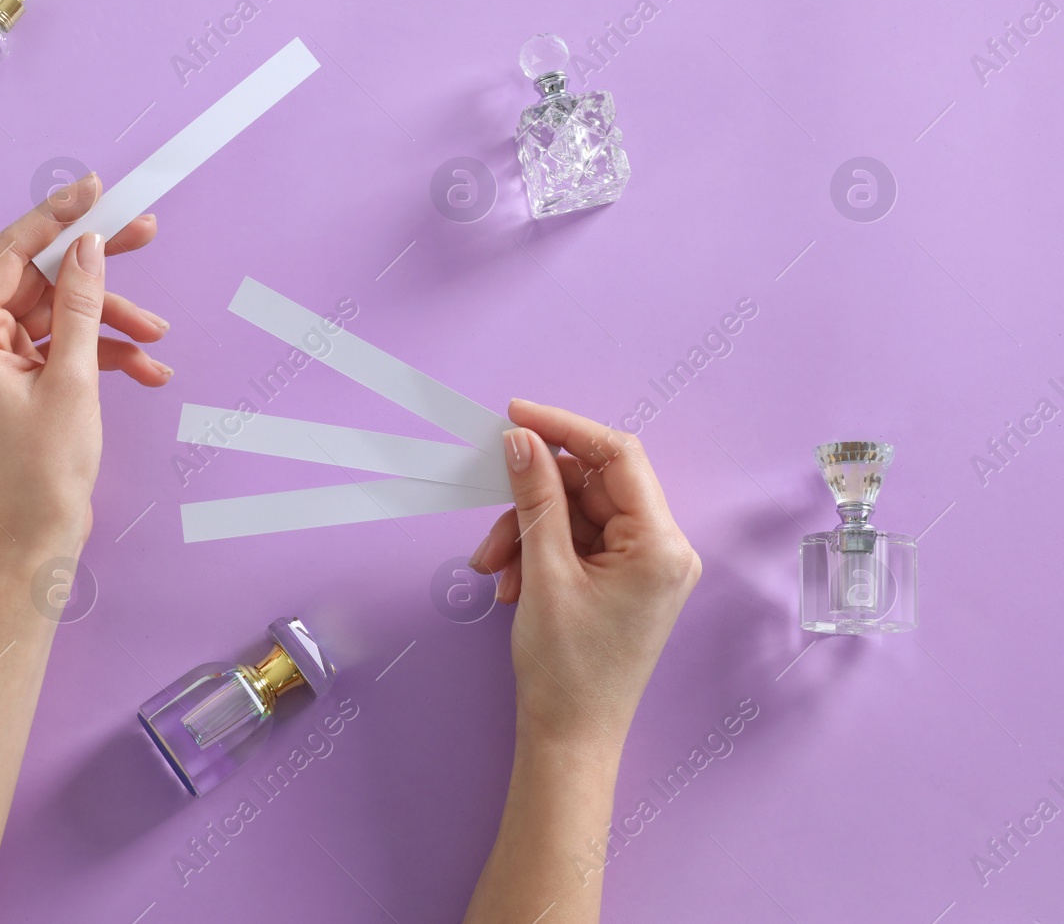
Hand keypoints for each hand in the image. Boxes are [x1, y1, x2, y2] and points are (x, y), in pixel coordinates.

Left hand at [0, 175, 171, 559]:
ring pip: (59, 315)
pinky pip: (62, 349)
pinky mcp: (18, 384)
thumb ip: (80, 306)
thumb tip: (86, 246)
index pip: (10, 252)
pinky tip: (146, 370)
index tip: (97, 191)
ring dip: (110, 321)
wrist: (34, 543)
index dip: (54, 215)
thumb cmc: (41, 473)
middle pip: (39, 278)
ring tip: (158, 335)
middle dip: (96, 266)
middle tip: (145, 234)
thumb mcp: (71, 380)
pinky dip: (103, 354)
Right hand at [469, 400, 699, 754]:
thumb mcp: (544, 573)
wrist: (570, 739)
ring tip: (493, 570)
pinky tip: (509, 585)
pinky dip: (538, 554)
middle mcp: (663, 549)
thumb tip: (521, 439)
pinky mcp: (624, 582)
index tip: (516, 415)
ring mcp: (645, 567)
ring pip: (576, 516)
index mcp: (659, 544)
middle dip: (532, 502)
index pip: (617, 456)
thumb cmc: (567, 669)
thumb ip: (535, 498)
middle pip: (590, 487)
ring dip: (527, 533)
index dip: (564, 428)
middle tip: (491, 527)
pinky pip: (577, 544)